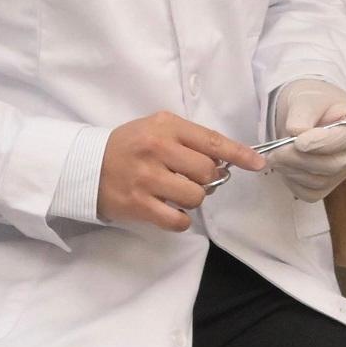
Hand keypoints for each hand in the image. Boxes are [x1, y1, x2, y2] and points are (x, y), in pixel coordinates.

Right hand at [97, 111, 259, 231]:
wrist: (86, 165)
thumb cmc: (129, 146)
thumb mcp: (156, 129)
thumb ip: (189, 140)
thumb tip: (225, 162)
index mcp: (166, 127)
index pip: (212, 141)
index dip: (239, 154)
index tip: (258, 163)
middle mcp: (157, 149)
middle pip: (207, 171)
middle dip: (205, 179)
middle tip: (189, 178)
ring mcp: (147, 178)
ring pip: (195, 196)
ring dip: (192, 199)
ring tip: (175, 193)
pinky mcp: (138, 205)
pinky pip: (178, 220)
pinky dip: (180, 219)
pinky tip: (169, 210)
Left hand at [262, 77, 345, 200]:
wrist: (308, 113)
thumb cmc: (312, 102)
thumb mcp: (306, 98)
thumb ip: (302, 114)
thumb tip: (296, 133)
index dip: (322, 143)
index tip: (298, 141)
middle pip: (335, 165)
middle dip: (302, 160)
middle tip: (276, 152)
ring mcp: (345, 171)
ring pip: (321, 182)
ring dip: (293, 171)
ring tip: (275, 156)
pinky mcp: (329, 184)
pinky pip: (311, 193)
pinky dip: (294, 183)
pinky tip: (284, 166)